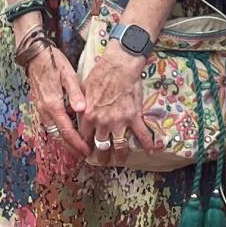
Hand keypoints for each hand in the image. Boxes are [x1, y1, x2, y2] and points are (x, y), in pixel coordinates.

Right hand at [21, 44, 87, 148]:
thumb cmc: (53, 62)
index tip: (86, 151)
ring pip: (53, 132)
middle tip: (84, 155)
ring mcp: (41, 109)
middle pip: (58, 136)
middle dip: (71, 147)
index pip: (66, 130)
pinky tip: (68, 132)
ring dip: (65, 141)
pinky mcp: (40, 106)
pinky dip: (59, 132)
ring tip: (77, 147)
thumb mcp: (68, 74)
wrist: (34, 54)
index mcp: (53, 104)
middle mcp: (45, 110)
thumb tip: (82, 111)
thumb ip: (75, 93)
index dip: (77, 143)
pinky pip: (50, 125)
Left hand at [76, 38, 159, 163]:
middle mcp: (103, 123)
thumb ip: (79, 105)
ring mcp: (120, 121)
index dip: (85, 146)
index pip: (84, 137)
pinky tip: (150, 151)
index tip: (86, 152)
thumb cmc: (100, 74)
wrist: (119, 65)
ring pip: (119, 146)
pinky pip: (142, 134)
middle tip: (103, 161)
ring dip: (120, 155)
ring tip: (121, 161)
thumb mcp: (83, 89)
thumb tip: (75, 114)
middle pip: (101, 146)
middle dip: (101, 156)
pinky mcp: (134, 116)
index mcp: (89, 116)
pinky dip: (147, 144)